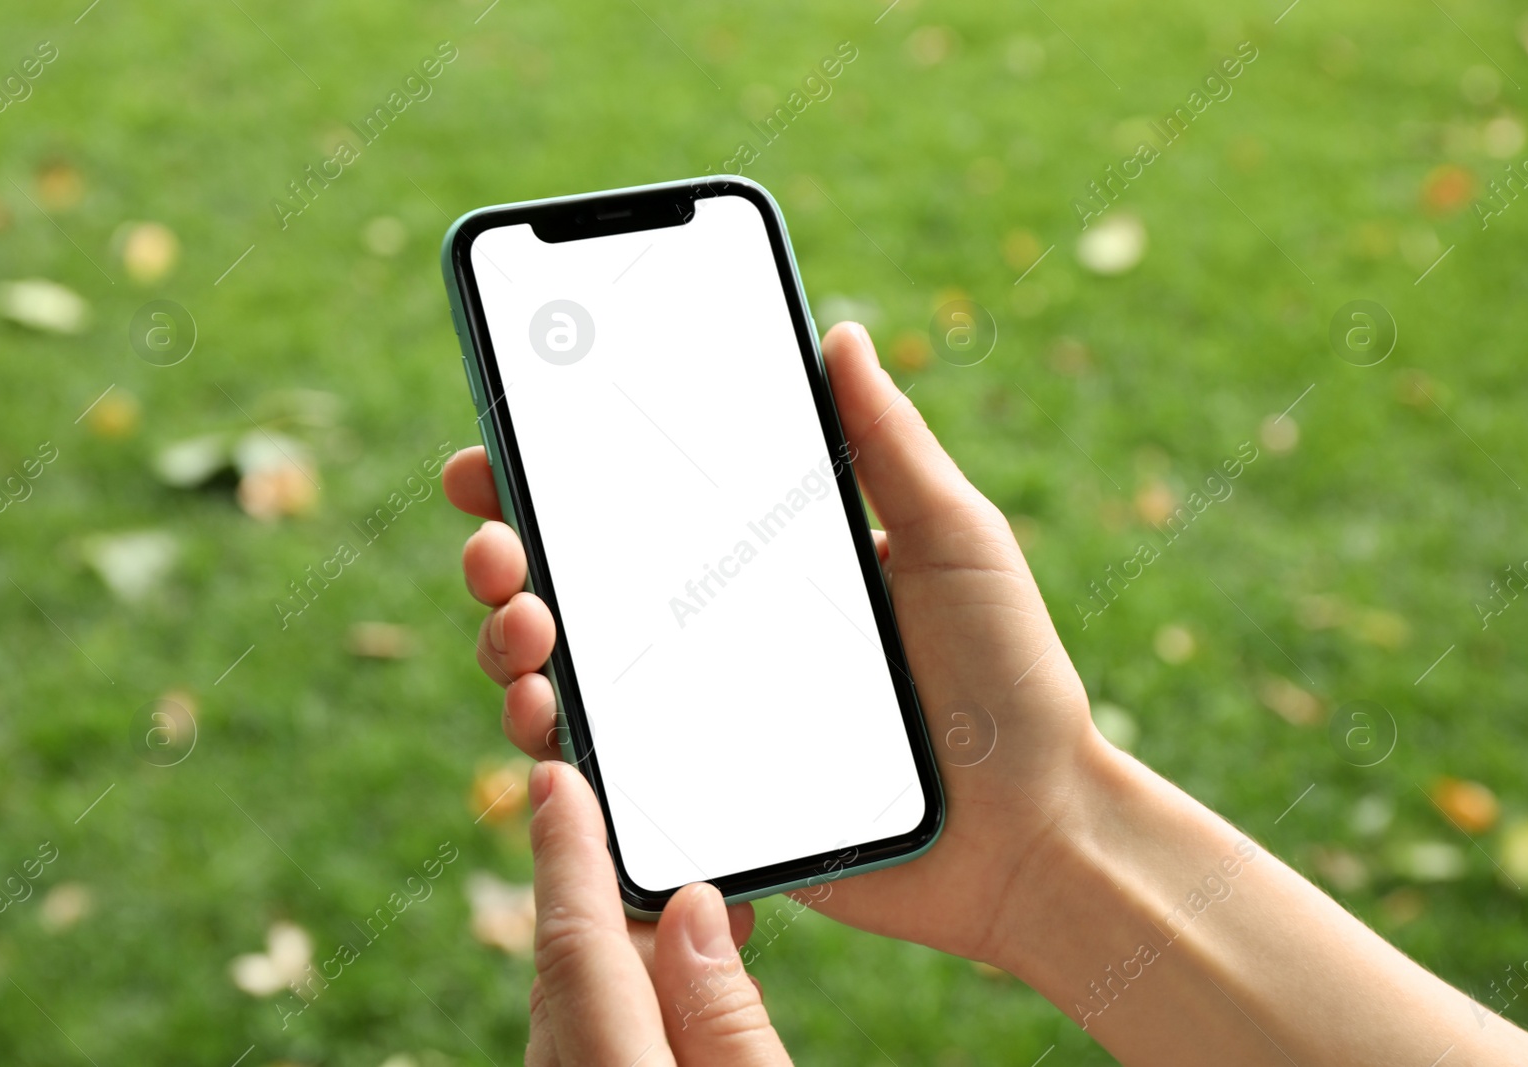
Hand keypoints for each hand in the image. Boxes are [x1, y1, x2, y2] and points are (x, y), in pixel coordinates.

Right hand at [442, 321, 1100, 968]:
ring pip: (566, 676)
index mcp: (761, 564)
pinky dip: (556, 746)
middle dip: (504, 553)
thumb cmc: (1009, 677)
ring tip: (526, 629)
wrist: (1031, 827)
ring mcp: (699, 718)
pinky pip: (606, 774)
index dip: (552, 475)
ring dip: (510, 644)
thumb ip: (890, 443)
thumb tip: (839, 333)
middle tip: (497, 544)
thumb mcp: (954, 540)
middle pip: (574, 585)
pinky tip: (544, 719)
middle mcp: (714, 634)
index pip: (637, 504)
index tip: (496, 447)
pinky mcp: (701, 799)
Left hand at [524, 758, 790, 1064]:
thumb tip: (693, 906)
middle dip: (616, 895)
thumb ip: (726, 1013)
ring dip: (632, 952)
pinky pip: (588, 1038)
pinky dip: (629, 1000)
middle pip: (571, 965)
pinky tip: (685, 1000)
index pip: (577, 945)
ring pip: (575, 999)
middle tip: (700, 873)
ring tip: (715, 932)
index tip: (557, 777)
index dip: (569, 852)